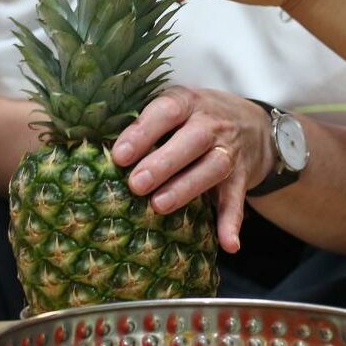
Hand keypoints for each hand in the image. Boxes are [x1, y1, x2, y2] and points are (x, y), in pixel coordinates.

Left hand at [110, 86, 275, 252]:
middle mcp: (212, 123)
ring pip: (213, 168)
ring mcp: (230, 150)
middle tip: (135, 184)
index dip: (143, 132)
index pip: (167, 111)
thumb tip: (94, 149)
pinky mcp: (242, 177)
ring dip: (187, 188)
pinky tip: (227, 243)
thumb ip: (144, 125)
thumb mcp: (174, 108)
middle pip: (193, 139)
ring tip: (158, 206)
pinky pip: (237, 199)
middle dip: (163, 163)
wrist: (251, 124)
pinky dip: (232, 222)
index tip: (120, 155)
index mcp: (189, 102)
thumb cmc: (194, 118)